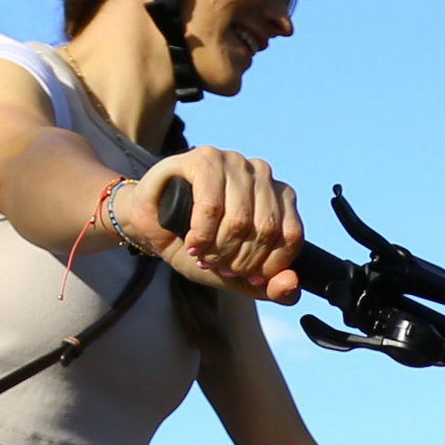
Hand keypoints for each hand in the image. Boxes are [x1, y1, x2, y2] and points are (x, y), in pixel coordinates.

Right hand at [129, 148, 302, 301]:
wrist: (153, 225)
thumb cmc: (199, 246)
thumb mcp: (236, 276)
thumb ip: (268, 286)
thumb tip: (291, 285)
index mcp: (279, 197)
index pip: (291, 237)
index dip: (267, 265)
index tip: (243, 274)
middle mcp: (261, 174)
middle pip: (266, 231)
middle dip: (238, 261)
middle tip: (215, 264)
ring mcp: (234, 162)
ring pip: (240, 220)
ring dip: (217, 250)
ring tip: (202, 253)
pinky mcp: (205, 158)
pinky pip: (212, 207)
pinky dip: (202, 234)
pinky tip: (192, 241)